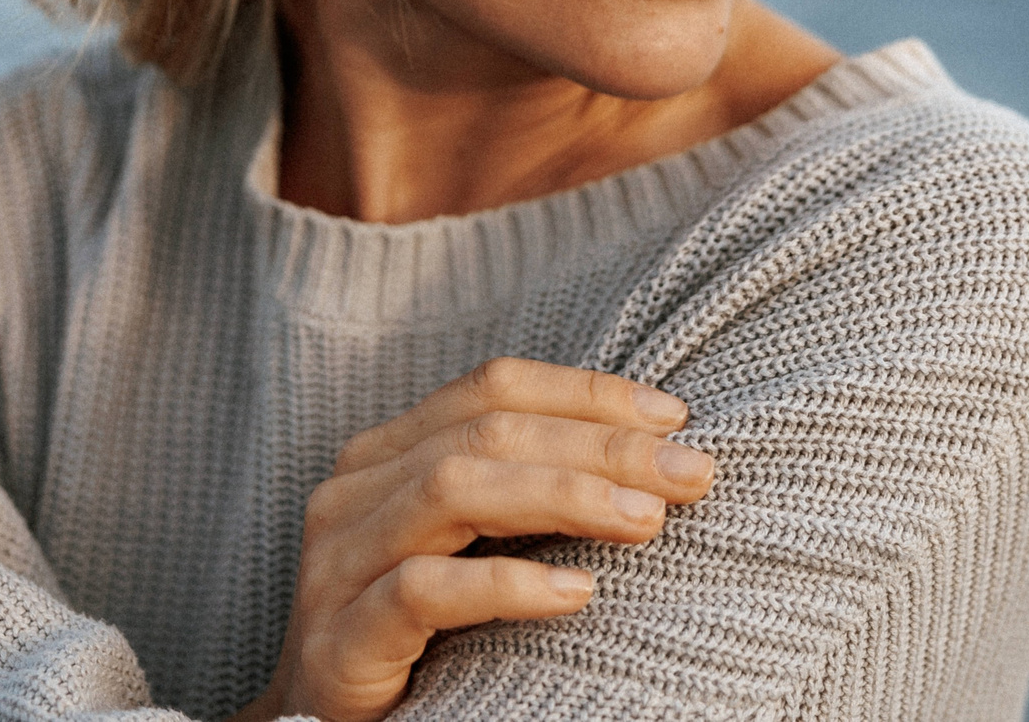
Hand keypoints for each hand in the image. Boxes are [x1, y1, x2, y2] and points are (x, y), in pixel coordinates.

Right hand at [235, 358, 713, 721]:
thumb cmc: (415, 638)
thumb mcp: (466, 549)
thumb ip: (523, 493)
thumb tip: (654, 455)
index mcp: (384, 455)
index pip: (490, 388)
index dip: (585, 392)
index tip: (674, 418)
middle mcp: (353, 494)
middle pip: (486, 432)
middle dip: (600, 445)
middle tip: (691, 474)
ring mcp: (338, 565)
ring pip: (454, 489)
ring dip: (564, 495)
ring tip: (647, 520)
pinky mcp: (341, 640)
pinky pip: (423, 590)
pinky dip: (507, 583)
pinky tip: (577, 591)